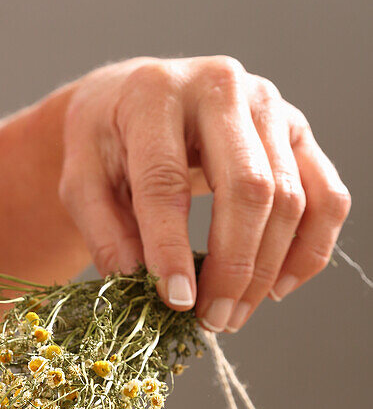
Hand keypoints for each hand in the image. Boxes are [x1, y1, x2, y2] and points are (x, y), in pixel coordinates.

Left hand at [59, 56, 350, 331]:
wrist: (137, 96)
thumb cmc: (108, 141)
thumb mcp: (81, 180)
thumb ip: (104, 231)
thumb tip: (138, 284)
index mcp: (154, 93)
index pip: (167, 180)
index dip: (171, 247)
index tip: (174, 301)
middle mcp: (221, 88)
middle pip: (248, 187)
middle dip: (233, 266)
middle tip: (211, 320)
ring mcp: (269, 106)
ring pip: (291, 198)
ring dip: (266, 270)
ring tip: (232, 314)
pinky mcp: (298, 132)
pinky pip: (327, 196)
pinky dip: (310, 250)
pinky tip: (277, 289)